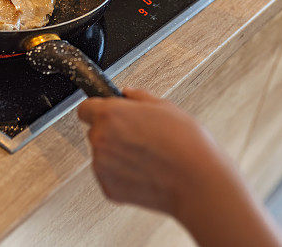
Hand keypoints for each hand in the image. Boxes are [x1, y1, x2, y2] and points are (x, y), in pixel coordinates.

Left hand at [77, 88, 233, 216]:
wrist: (196, 182)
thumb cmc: (185, 144)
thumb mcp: (165, 107)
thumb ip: (139, 97)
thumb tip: (127, 93)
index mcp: (111, 115)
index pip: (85, 108)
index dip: (98, 109)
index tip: (108, 113)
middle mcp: (100, 140)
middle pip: (96, 132)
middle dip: (112, 132)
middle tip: (140, 136)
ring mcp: (102, 167)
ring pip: (103, 155)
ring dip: (118, 154)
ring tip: (148, 156)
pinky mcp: (109, 189)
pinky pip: (110, 176)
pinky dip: (123, 174)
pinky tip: (146, 171)